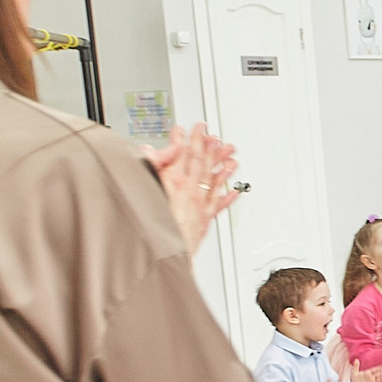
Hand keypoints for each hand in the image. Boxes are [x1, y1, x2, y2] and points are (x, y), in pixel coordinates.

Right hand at [145, 124, 239, 253]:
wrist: (164, 252)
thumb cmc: (155, 225)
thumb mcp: (146, 192)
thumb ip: (149, 169)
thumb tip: (149, 151)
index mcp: (175, 182)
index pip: (183, 154)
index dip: (185, 139)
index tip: (186, 129)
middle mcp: (191, 190)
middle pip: (201, 162)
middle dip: (206, 145)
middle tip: (210, 132)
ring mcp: (200, 204)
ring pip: (214, 179)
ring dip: (222, 165)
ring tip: (230, 154)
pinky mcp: (205, 219)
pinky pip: (219, 204)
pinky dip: (228, 194)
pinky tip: (235, 189)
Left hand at [349, 365, 381, 381]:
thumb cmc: (354, 379)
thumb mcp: (354, 372)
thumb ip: (356, 366)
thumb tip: (356, 359)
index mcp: (367, 372)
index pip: (374, 370)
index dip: (379, 368)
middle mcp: (371, 377)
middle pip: (378, 374)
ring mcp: (372, 381)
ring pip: (379, 379)